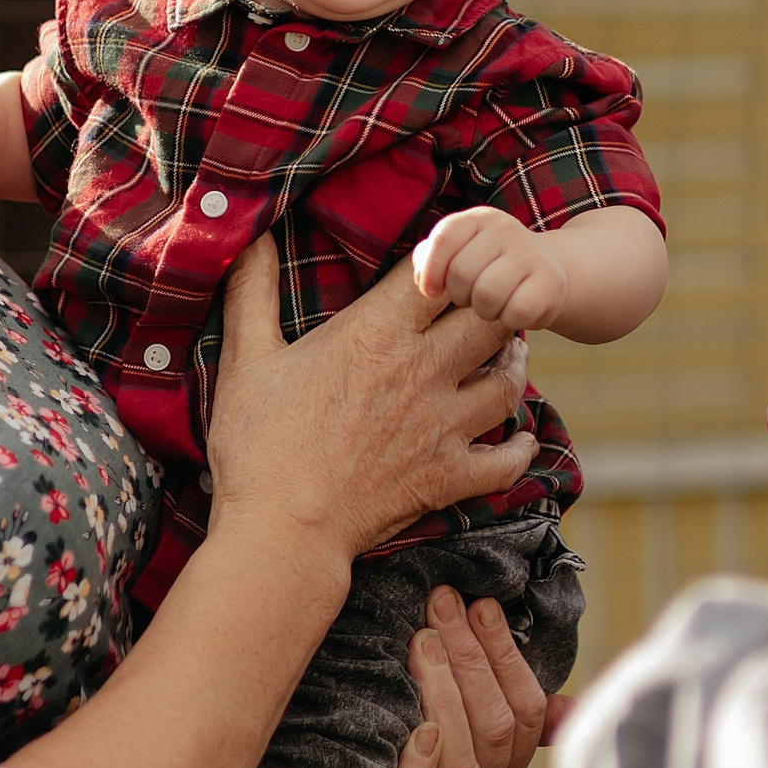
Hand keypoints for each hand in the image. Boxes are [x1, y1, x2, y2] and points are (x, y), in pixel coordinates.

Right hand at [208, 237, 534, 568]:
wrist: (282, 532)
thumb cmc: (259, 446)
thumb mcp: (247, 360)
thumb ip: (252, 292)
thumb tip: (248, 235)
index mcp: (376, 334)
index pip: (438, 272)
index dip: (449, 257)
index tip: (446, 260)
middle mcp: (422, 372)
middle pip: (490, 318)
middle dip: (496, 303)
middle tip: (491, 302)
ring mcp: (442, 427)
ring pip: (509, 383)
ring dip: (514, 365)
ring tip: (510, 355)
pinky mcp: (449, 476)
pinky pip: (506, 460)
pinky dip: (520, 448)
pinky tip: (520, 439)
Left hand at [392, 587, 551, 767]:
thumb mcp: (462, 746)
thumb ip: (504, 718)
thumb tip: (570, 704)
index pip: (524, 712)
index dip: (507, 657)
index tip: (483, 606)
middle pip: (494, 731)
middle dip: (473, 660)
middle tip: (444, 606)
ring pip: (464, 766)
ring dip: (446, 696)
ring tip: (423, 642)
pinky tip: (417, 730)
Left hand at [413, 206, 570, 333]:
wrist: (547, 272)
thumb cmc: (491, 266)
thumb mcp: (461, 252)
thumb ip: (432, 257)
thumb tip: (421, 277)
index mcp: (479, 219)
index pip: (444, 238)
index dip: (430, 270)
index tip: (431, 290)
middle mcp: (507, 229)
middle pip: (461, 273)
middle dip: (460, 295)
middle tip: (472, 296)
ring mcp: (531, 254)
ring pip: (487, 295)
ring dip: (484, 310)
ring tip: (493, 303)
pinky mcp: (550, 284)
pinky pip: (515, 313)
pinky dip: (509, 319)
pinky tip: (513, 310)